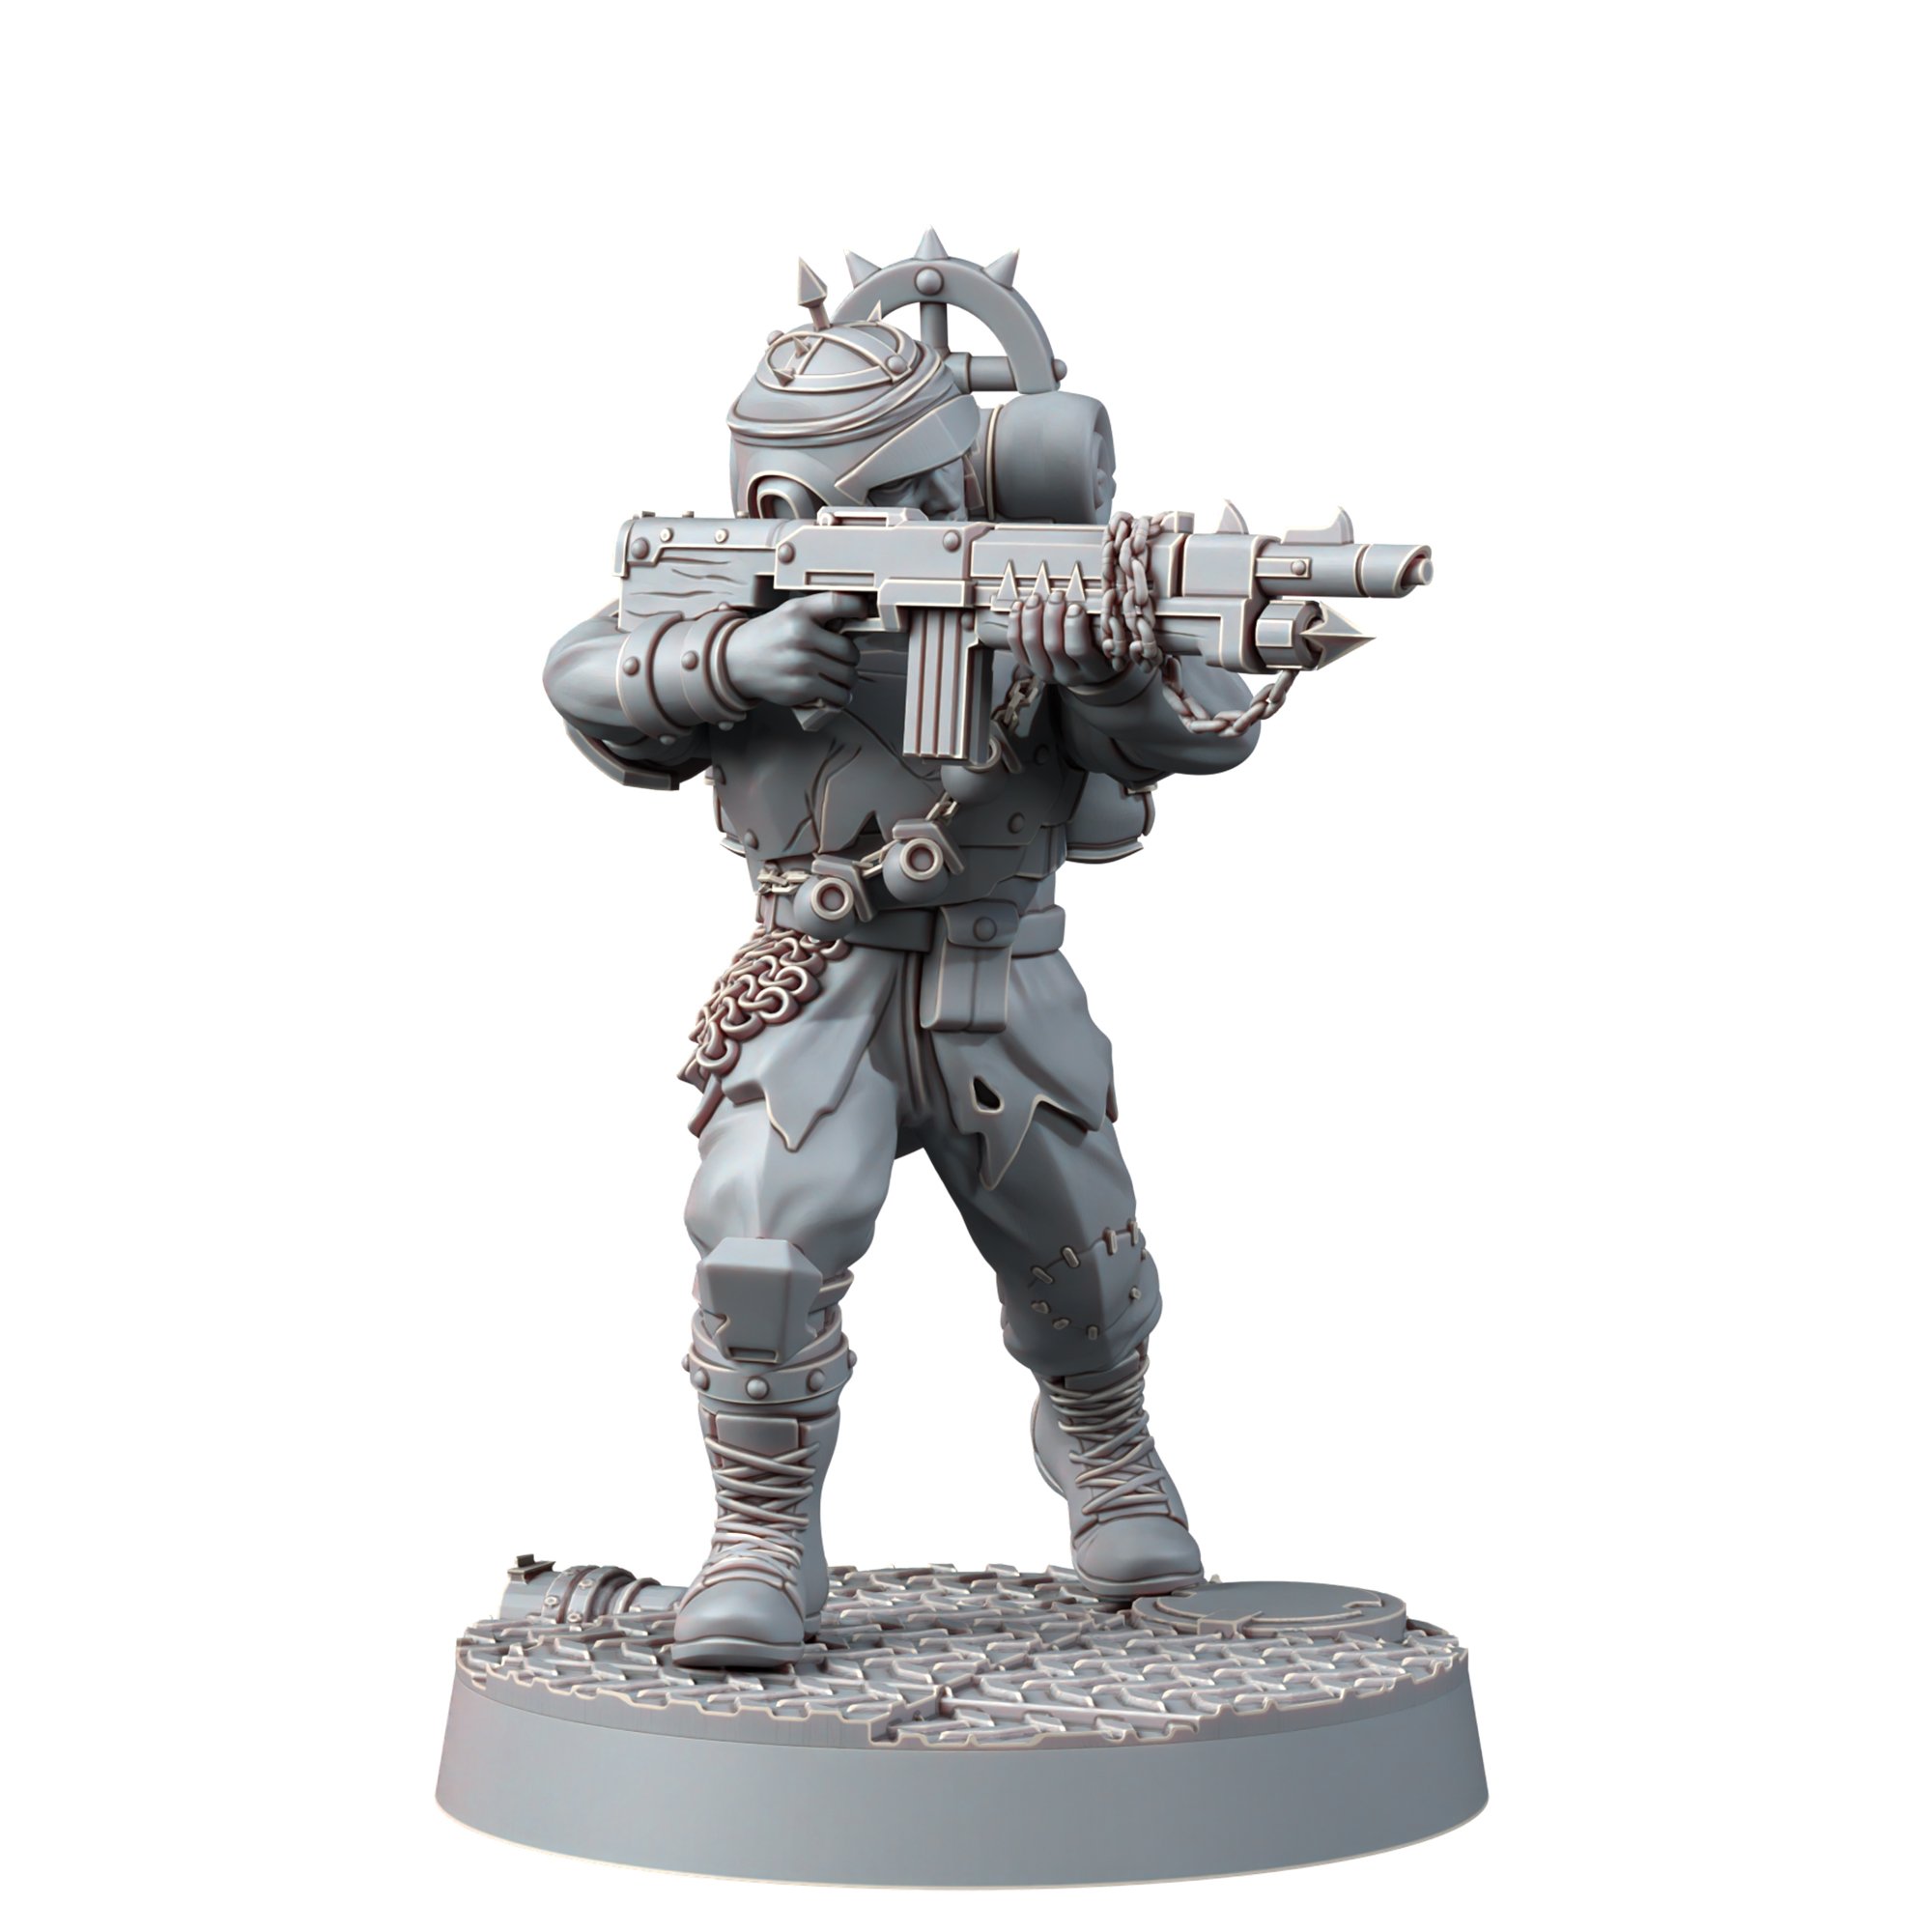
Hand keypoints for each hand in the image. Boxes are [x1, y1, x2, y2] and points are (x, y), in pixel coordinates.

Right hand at [720, 592, 866, 710]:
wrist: (735, 661)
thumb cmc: (768, 637)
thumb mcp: (790, 614)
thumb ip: (819, 614)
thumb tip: (854, 621)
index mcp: (799, 611)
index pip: (841, 602)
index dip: (859, 608)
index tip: (862, 614)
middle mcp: (801, 635)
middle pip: (850, 651)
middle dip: (849, 658)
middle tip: (840, 659)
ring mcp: (801, 663)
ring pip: (848, 676)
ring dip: (847, 680)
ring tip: (837, 677)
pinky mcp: (800, 688)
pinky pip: (837, 696)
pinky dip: (840, 697)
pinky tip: (833, 692)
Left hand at [1011, 586, 1118, 687]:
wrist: (1086, 670)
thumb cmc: (1101, 649)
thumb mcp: (1111, 641)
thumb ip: (1106, 624)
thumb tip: (1106, 595)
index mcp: (1091, 670)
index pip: (1078, 650)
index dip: (1074, 626)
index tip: (1076, 607)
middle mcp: (1067, 675)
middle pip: (1053, 645)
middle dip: (1052, 616)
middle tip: (1056, 596)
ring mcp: (1045, 673)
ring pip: (1032, 644)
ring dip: (1032, 617)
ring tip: (1037, 598)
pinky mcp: (1029, 666)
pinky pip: (1015, 644)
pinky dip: (1015, 622)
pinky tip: (1019, 606)